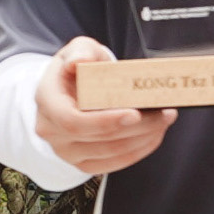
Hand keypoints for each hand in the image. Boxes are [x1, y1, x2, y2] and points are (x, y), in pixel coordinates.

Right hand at [28, 33, 170, 176]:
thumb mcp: (78, 50)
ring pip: (111, 152)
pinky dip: (138, 151)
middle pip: (99, 138)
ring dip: (143, 139)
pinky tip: (154, 135)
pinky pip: (114, 164)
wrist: (68, 92)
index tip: (135, 113)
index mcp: (48, 102)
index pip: (72, 121)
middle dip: (137, 128)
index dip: (104, 121)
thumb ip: (80, 51)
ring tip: (164, 121)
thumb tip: (79, 62)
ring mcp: (66, 151)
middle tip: (165, 113)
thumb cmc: (77, 70)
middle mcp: (52, 131)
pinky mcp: (83, 163)